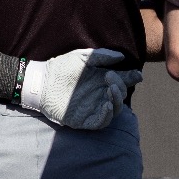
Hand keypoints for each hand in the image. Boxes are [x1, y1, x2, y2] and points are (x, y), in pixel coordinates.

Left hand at [21, 48, 139, 130]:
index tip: (137, 75)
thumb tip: (121, 57)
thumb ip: (101, 56)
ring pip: (114, 110)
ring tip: (111, 90)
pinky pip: (101, 122)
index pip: (122, 81)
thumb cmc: (60, 67)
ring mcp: (92, 108)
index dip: (131, 78)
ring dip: (117, 100)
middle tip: (109, 77)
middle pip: (120, 95)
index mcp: (101, 80)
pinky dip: (107, 115)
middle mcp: (99, 95)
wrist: (41, 81)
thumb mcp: (82, 58)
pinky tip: (107, 105)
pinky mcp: (83, 120)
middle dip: (120, 86)